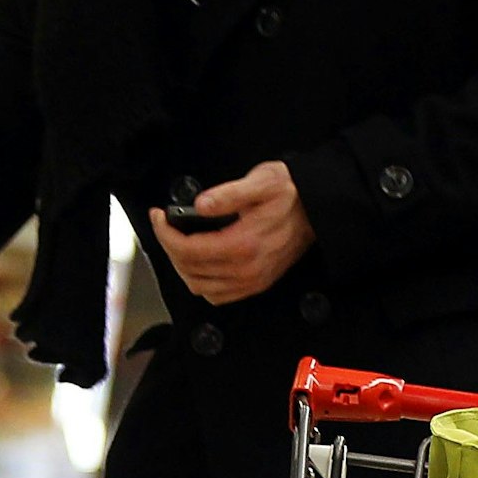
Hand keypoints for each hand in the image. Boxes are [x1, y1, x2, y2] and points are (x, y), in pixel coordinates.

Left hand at [150, 161, 315, 306]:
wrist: (318, 208)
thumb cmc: (290, 193)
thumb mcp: (261, 182)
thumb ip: (228, 194)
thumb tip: (200, 206)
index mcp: (243, 244)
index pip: (187, 249)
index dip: (165, 233)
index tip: (158, 216)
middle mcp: (245, 270)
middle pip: (188, 269)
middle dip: (170, 246)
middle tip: (166, 226)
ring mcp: (251, 281)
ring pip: (198, 286)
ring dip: (182, 266)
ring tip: (179, 241)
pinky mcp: (255, 285)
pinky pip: (216, 296)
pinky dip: (201, 282)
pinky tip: (199, 262)